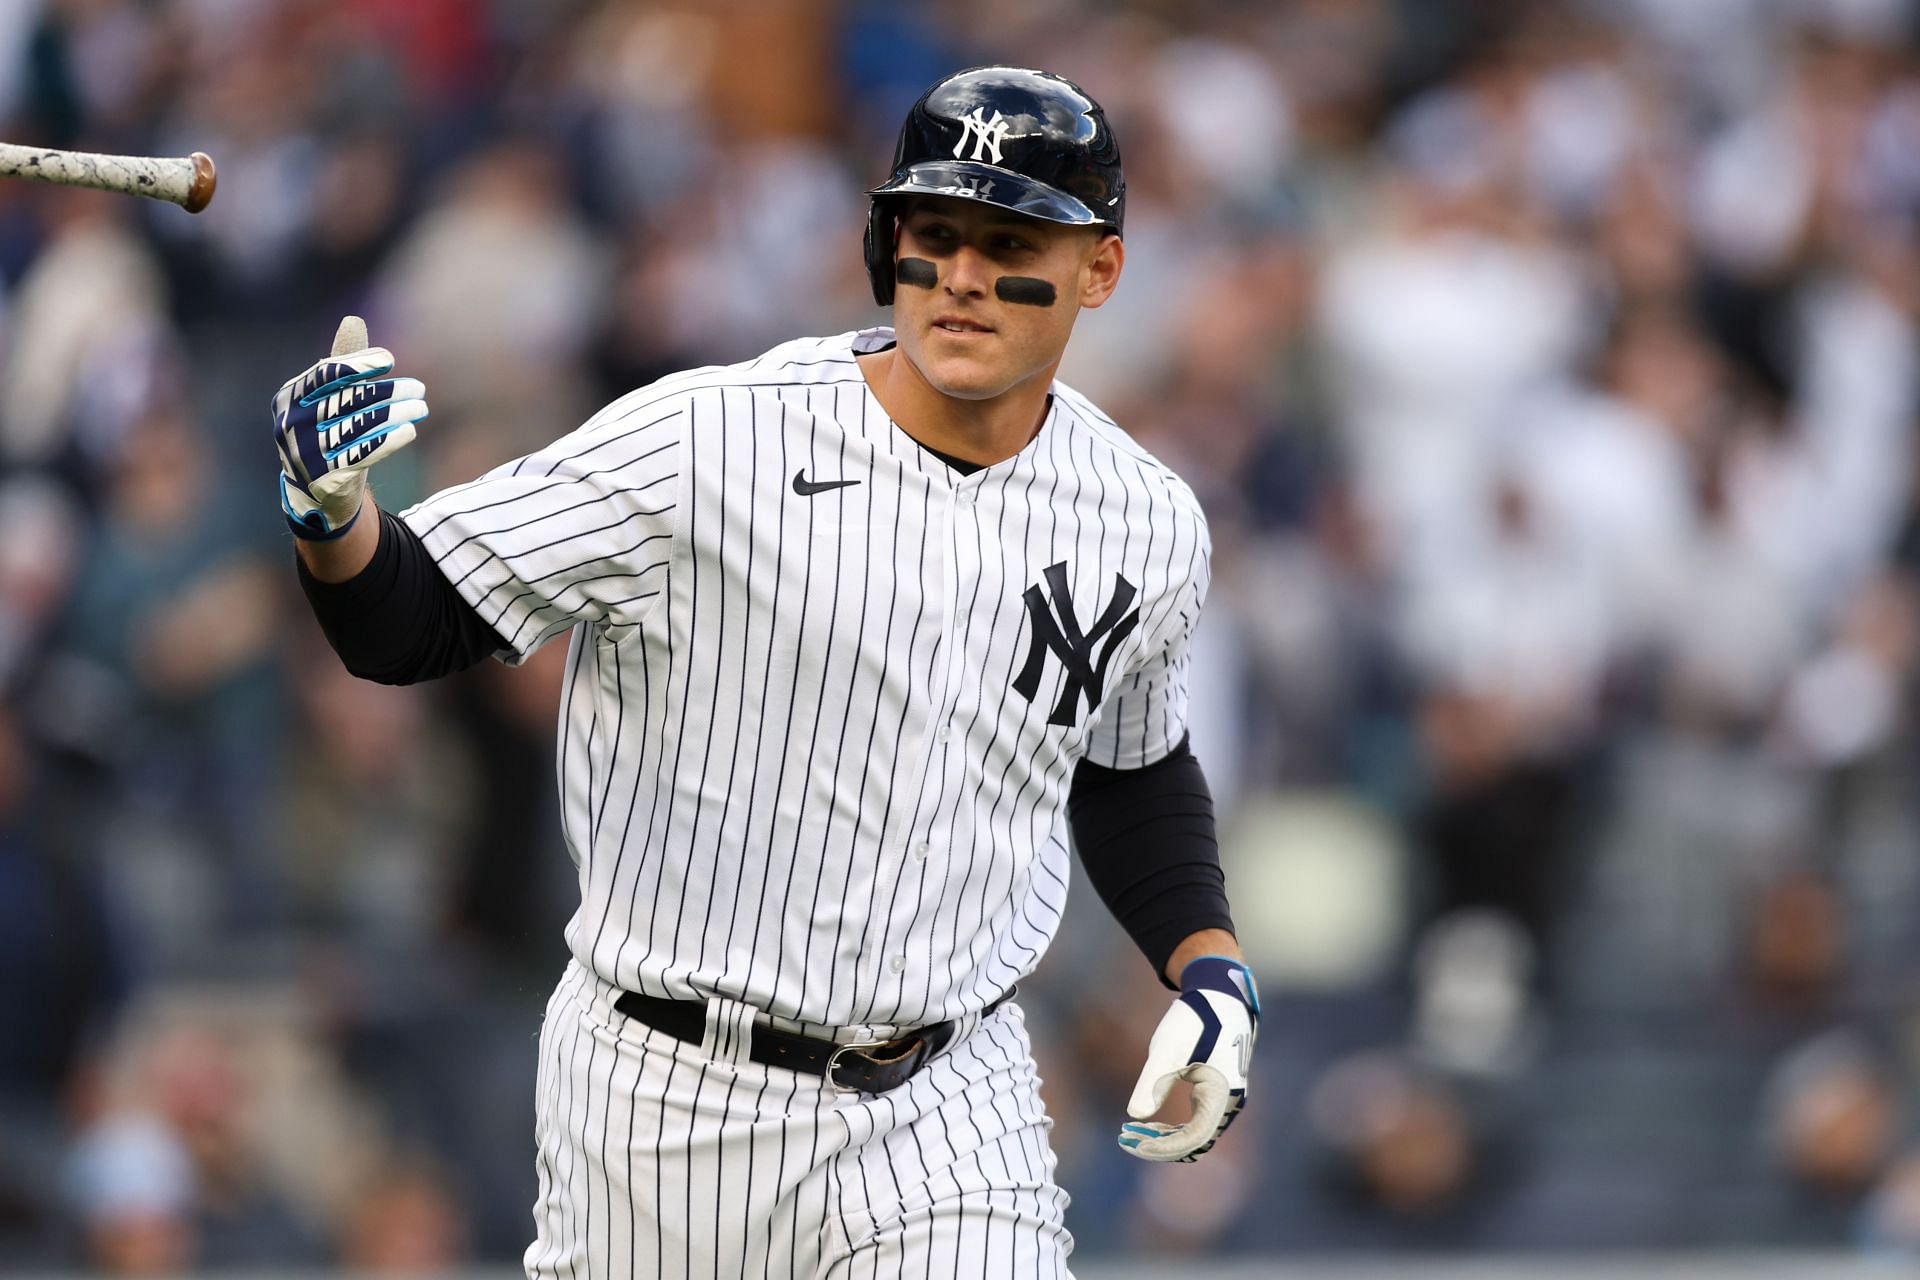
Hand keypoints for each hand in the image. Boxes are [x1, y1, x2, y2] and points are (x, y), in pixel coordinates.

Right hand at [273, 316, 427, 539]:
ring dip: (395, 415)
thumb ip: (343, 363)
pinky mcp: (324, 478)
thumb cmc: (329, 432)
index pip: (325, 375)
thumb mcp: (331, 398)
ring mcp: (304, 454)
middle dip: (388, 392)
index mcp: (289, 398)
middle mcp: (290, 424)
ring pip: (357, 427)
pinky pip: (361, 455)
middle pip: (346, 401)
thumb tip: (353, 319)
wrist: (318, 490)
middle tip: (419, 389)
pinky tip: (409, 431)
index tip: (389, 361)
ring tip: (421, 407)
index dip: (358, 365)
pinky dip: (388, 441)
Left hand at [1118, 955, 1258, 1162]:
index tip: (1131, 1142)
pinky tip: (1151, 1121)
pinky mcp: (1219, 1091)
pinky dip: (1175, 1127)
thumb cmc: (1195, 1020)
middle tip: (1125, 1137)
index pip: (1193, 1139)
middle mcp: (1230, 1103)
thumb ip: (1152, 1084)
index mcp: (1222, 1096)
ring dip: (1166, 1138)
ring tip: (1132, 1130)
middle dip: (1159, 1144)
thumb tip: (1135, 1115)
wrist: (1219, 995)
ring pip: (1197, 1135)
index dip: (1161, 1147)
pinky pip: (1199, 1122)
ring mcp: (1227, 1098)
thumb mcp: (1168, 1051)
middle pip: (1195, 1142)